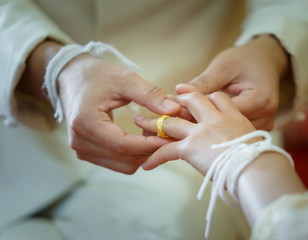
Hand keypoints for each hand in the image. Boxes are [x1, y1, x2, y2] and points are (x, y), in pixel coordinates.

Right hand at [58, 54, 180, 173]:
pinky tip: (141, 137)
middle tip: (168, 134)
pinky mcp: (87, 152)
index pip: (123, 145)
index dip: (150, 144)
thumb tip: (173, 110)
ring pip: (123, 164)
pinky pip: (117, 162)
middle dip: (150, 150)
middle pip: (125, 159)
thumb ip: (149, 94)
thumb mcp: (124, 79)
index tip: (170, 136)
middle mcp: (80, 142)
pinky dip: (134, 154)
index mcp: (86, 122)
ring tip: (155, 133)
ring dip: (143, 153)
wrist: (70, 77)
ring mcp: (82, 150)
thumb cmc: (96, 75)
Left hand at [135, 92, 256, 174]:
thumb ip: (239, 130)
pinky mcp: (192, 147)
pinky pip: (168, 150)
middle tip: (163, 103)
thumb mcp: (254, 136)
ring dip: (154, 123)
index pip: (216, 97)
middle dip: (176, 101)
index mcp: (234, 113)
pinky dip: (156, 157)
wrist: (260, 169)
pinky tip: (147, 164)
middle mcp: (216, 118)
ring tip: (140, 123)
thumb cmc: (263, 156)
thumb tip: (228, 135)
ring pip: (172, 121)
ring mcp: (202, 131)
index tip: (191, 98)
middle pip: (191, 100)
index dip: (202, 96)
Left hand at [176, 35, 288, 129]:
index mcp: (260, 100)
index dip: (196, 113)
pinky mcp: (256, 130)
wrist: (264, 60)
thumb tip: (180, 91)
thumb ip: (203, 82)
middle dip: (198, 124)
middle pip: (226, 129)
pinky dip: (216, 130)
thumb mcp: (223, 67)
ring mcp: (263, 126)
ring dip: (206, 130)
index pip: (222, 114)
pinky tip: (198, 126)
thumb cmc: (243, 60)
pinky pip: (232, 134)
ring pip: (228, 135)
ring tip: (182, 124)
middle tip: (173, 119)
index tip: (175, 109)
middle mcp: (265, 117)